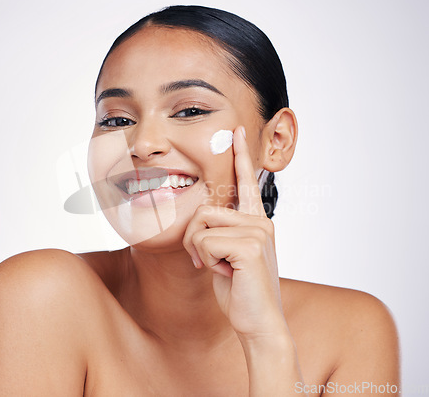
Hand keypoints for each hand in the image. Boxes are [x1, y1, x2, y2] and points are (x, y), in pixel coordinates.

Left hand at [183, 126, 286, 340]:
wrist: (258, 323)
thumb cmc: (240, 290)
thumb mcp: (225, 256)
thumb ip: (218, 233)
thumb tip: (200, 219)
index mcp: (256, 222)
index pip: (245, 183)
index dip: (240, 155)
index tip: (236, 131)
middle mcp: (260, 221)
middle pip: (204, 210)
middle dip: (193, 239)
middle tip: (205, 262)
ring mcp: (258, 231)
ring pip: (201, 225)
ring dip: (198, 252)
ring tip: (220, 268)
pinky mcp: (251, 245)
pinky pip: (204, 242)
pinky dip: (204, 261)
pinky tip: (225, 274)